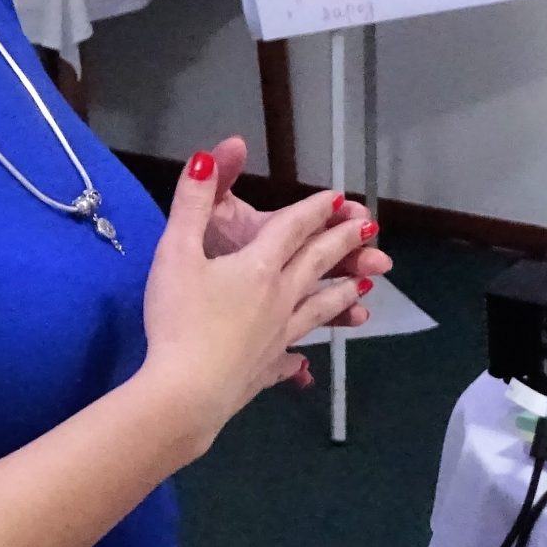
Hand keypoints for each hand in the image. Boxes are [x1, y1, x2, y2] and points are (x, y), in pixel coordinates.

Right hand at [190, 137, 393, 373]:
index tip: (340, 198)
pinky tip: (304, 364)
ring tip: (364, 290)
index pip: (293, 229)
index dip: (315, 210)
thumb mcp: (176, 251)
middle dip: (343, 243)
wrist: (187, 390)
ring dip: (341, 296)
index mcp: (259, 266)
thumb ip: (193, 202)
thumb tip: (206, 156)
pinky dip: (298, 359)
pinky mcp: (267, 370)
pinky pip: (288, 360)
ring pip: (318, 310)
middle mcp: (279, 298)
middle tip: (370, 230)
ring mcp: (278, 336)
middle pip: (317, 264)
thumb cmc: (180, 318)